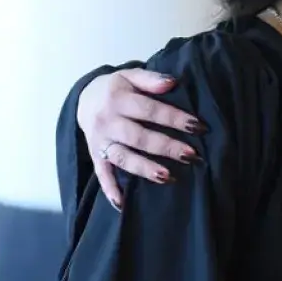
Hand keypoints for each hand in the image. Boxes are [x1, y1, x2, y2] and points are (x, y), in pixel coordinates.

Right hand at [77, 69, 203, 208]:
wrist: (83, 99)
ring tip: (167, 176)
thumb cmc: (116, 89)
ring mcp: (100, 141)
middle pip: (139, 136)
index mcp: (118, 98)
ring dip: (144, 168)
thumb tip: (172, 83)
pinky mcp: (95, 156)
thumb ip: (150, 79)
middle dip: (166, 146)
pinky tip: (123, 204)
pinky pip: (101, 175)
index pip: (150, 110)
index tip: (198, 126)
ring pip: (123, 157)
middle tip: (191, 155)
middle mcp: (108, 121)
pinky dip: (110, 190)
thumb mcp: (130, 75)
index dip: (174, 118)